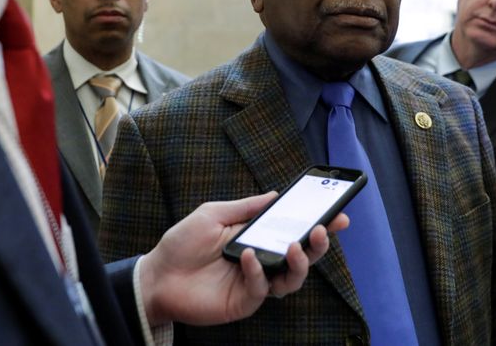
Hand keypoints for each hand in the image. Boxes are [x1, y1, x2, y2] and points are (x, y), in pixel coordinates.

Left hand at [138, 192, 348, 326]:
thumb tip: (276, 194)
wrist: (156, 275)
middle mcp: (264, 260)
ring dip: (299, 262)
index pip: (296, 231)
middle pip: (303, 256)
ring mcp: (256, 282)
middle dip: (319, 244)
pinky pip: (262, 288)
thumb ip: (246, 207)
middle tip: (322, 230)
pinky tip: (249, 256)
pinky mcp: (244, 301)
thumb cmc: (182, 243)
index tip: (339, 213)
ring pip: (292, 278)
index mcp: (260, 237)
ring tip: (294, 246)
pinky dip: (259, 271)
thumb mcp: (214, 214)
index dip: (320, 223)